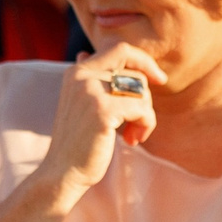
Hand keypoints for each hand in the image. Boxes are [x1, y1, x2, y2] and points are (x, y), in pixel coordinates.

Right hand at [34, 46, 165, 205]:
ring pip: (142, 91)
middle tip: (137, 123)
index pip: (120, 49)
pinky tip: (132, 140)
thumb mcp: (80, 103)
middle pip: (136, 72)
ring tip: (132, 134)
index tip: (159, 79)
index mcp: (76, 71)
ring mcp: (91, 91)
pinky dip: (146, 125)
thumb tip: (85, 52)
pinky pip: (143, 109)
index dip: (144, 61)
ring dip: (145, 115)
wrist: (62, 173)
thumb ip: (89, 78)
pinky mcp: (102, 111)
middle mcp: (81, 76)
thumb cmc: (78, 141)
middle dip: (146, 98)